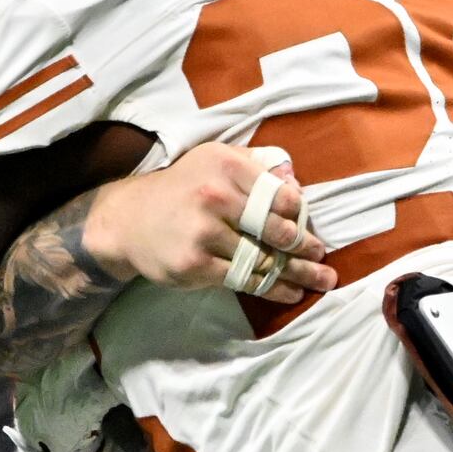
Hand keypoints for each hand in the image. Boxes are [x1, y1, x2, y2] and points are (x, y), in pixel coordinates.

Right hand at [81, 142, 332, 301]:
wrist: (129, 220)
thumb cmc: (182, 188)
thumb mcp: (214, 160)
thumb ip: (255, 165)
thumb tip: (296, 183)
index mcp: (226, 166)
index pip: (279, 195)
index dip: (300, 214)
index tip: (308, 226)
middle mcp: (215, 196)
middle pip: (276, 229)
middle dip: (306, 247)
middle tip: (322, 257)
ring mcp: (205, 233)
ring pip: (264, 258)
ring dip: (298, 273)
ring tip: (320, 281)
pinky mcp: (197, 265)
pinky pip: (245, 279)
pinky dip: (272, 288)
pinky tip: (290, 291)